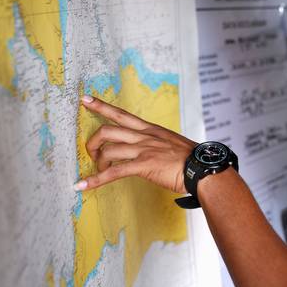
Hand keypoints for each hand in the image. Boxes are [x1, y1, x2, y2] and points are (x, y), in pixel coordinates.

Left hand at [73, 95, 196, 193]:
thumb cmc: (190, 159)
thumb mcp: (171, 143)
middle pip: (108, 130)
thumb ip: (155, 144)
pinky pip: (113, 171)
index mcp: (150, 130)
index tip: (86, 100)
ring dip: (98, 163)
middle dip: (93, 141)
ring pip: (108, 149)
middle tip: (90, 152)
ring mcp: (143, 149)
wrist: (202, 167)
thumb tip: (147, 151)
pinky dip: (95, 179)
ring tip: (97, 172)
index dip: (102, 106)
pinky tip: (83, 185)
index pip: (122, 114)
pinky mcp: (143, 164)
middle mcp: (144, 136)